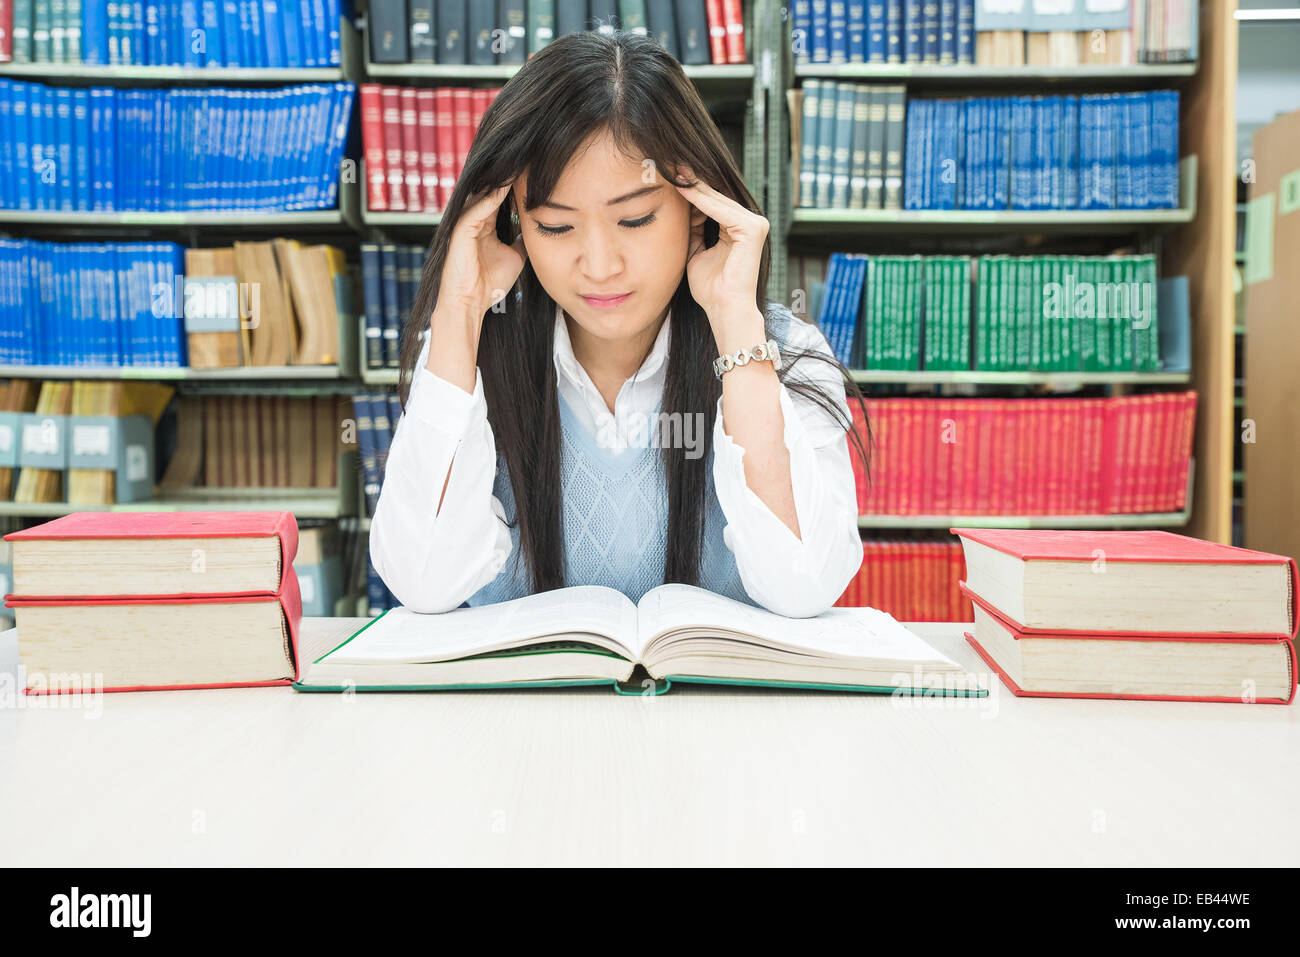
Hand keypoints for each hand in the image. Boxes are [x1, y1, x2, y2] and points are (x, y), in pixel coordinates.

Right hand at [426, 182, 526, 392]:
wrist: (471, 304)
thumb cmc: (490, 283)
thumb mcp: (516, 257)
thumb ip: (524, 241)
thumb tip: (540, 231)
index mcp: (486, 224)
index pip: (503, 197)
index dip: (519, 184)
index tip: (538, 171)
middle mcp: (475, 218)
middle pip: (494, 190)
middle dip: (511, 175)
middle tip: (530, 157)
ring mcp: (467, 222)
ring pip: (486, 194)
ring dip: (502, 180)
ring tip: (520, 162)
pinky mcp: (461, 229)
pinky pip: (479, 208)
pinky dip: (492, 196)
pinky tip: (506, 185)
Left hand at [673, 164, 767, 349]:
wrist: (723, 310)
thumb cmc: (711, 289)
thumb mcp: (695, 252)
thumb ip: (693, 230)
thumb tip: (680, 208)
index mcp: (740, 228)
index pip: (712, 203)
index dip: (691, 190)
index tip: (668, 175)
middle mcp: (751, 222)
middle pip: (716, 197)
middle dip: (691, 181)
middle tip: (668, 164)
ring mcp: (755, 224)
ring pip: (718, 200)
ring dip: (694, 185)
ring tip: (672, 171)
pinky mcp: (752, 229)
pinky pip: (721, 210)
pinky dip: (701, 199)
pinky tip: (682, 188)